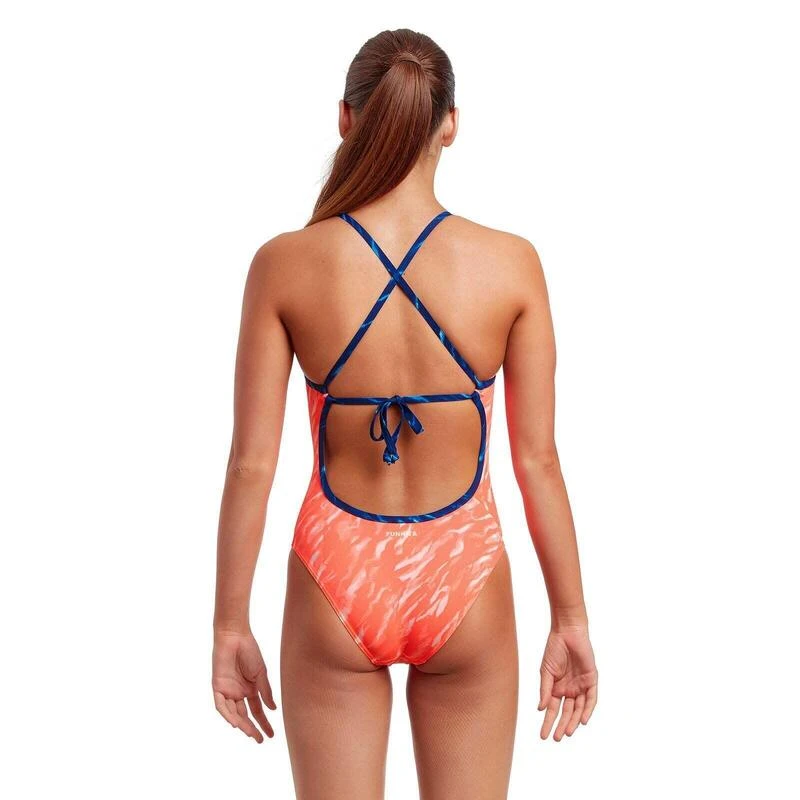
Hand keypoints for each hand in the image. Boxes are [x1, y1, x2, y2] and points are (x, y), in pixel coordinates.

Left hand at [212, 629, 276, 742]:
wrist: (235, 636)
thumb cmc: (249, 651)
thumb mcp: (261, 673)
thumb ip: (265, 691)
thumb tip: (273, 709)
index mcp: (251, 689)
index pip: (257, 710)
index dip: (264, 723)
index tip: (271, 734)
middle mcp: (239, 693)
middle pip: (245, 715)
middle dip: (252, 728)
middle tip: (260, 739)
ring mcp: (228, 691)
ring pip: (233, 713)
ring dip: (241, 724)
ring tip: (251, 733)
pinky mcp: (218, 687)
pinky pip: (221, 705)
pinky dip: (227, 714)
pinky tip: (235, 722)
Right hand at [538, 626, 597, 740]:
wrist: (567, 632)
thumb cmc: (554, 649)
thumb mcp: (545, 671)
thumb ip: (544, 689)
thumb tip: (541, 708)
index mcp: (556, 687)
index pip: (552, 710)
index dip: (548, 722)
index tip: (543, 735)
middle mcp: (569, 689)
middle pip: (566, 712)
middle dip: (561, 726)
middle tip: (556, 739)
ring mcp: (580, 685)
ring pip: (578, 709)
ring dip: (573, 721)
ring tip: (567, 732)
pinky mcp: (591, 680)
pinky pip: (591, 698)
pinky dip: (587, 709)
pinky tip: (582, 720)